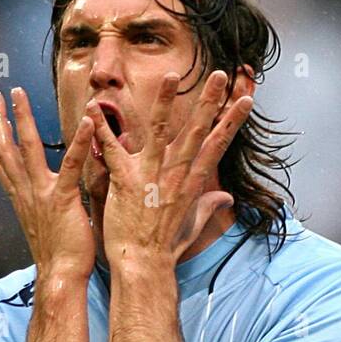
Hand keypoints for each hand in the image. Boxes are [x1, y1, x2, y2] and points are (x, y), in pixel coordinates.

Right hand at [0, 88, 95, 275]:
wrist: (61, 276)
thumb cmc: (59, 257)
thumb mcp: (43, 228)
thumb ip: (39, 208)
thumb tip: (35, 199)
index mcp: (23, 200)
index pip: (3, 165)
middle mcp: (27, 193)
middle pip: (5, 149)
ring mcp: (42, 194)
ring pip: (27, 148)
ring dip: (23, 117)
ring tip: (18, 92)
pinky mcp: (62, 198)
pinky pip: (69, 164)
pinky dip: (78, 142)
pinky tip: (86, 122)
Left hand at [85, 70, 253, 266]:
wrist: (143, 266)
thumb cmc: (165, 249)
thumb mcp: (192, 226)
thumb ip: (208, 207)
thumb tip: (227, 197)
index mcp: (191, 184)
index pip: (216, 147)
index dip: (232, 123)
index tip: (246, 101)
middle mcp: (175, 176)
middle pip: (196, 133)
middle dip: (209, 102)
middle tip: (219, 75)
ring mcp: (151, 177)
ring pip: (161, 132)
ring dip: (165, 103)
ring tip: (172, 76)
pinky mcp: (125, 182)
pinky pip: (113, 150)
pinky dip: (102, 130)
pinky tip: (94, 109)